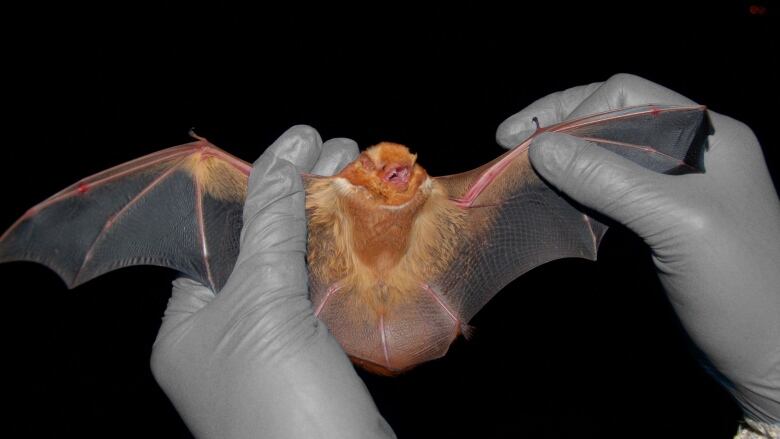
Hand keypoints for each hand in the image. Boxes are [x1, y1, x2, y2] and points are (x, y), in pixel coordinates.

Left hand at [150, 126, 394, 437]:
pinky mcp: (321, 356)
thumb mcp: (264, 307)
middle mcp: (226, 333)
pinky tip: (368, 225)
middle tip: (337, 149)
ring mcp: (276, 345)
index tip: (293, 144)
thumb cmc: (278, 406)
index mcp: (189, 323)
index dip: (254, 184)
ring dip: (326, 221)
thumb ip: (270, 228)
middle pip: (259, 245)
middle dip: (297, 194)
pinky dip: (346, 259)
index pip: (214, 233)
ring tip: (357, 171)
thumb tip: (285, 153)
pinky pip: (328, 295)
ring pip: (298, 268)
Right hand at [497, 74, 779, 424]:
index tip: (523, 140)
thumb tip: (540, 147)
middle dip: (559, 128)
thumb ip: (611, 180)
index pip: (626, 95)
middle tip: (507, 147)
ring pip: (605, 154)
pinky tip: (551, 200)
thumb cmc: (741, 287)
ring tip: (520, 173)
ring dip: (564, 160)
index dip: (571, 110)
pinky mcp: (659, 220)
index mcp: (706, 136)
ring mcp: (674, 186)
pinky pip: (609, 190)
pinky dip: (576, 190)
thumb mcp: (678, 224)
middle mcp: (690, 152)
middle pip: (611, 118)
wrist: (767, 356)